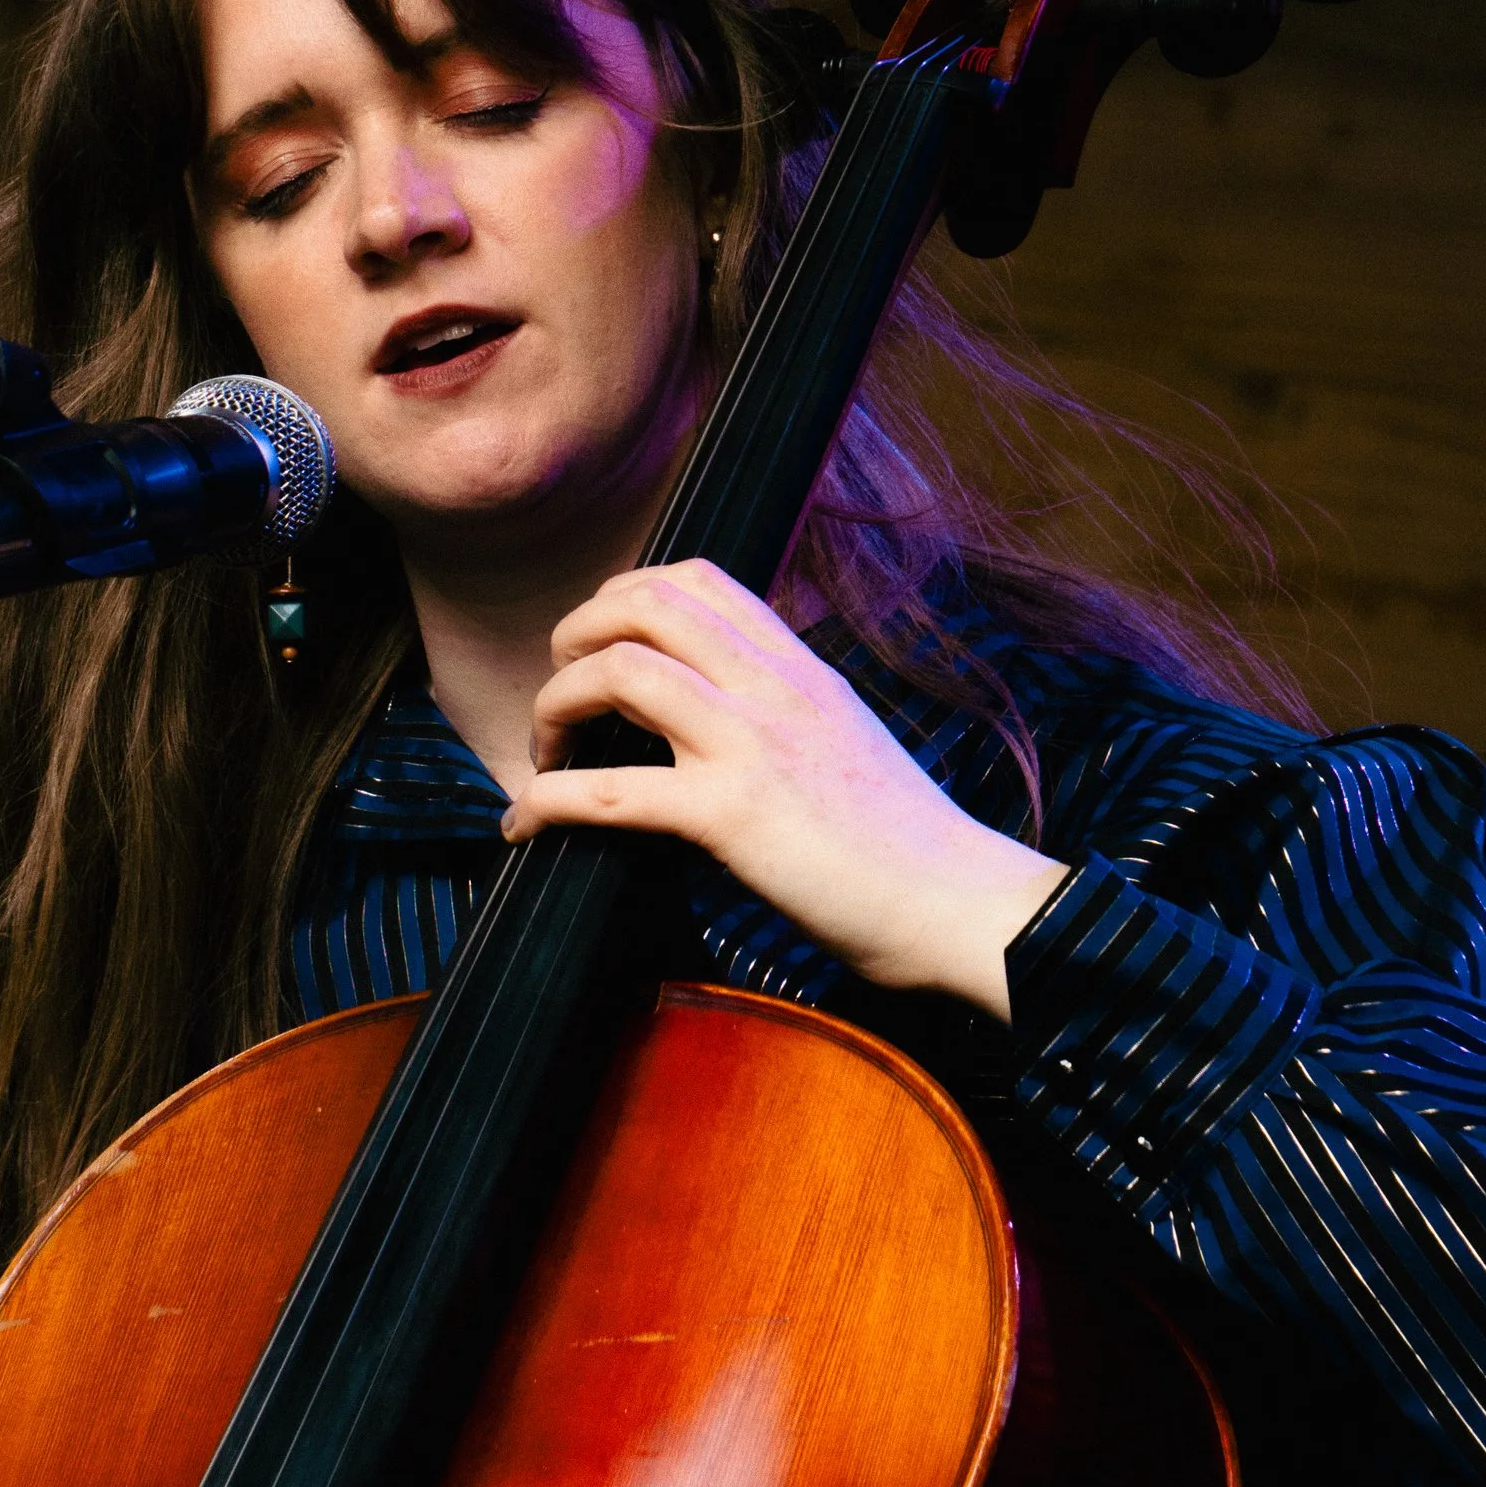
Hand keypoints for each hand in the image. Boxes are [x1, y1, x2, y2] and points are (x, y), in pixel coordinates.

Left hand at [502, 560, 1067, 1018]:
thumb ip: (786, 717)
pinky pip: (612, 790)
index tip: (596, 646)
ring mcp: (753, 747)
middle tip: (557, 698)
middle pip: (644, 605)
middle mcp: (774, 689)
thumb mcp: (848, 744)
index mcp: (801, 671)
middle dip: (572, 639)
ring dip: (554, 706)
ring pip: (619, 672)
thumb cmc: (909, 848)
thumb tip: (720, 723)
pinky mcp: (733, 816)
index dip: (623, 596)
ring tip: (544, 753)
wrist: (962, 906)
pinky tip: (523, 824)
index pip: (699, 580)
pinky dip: (546, 802)